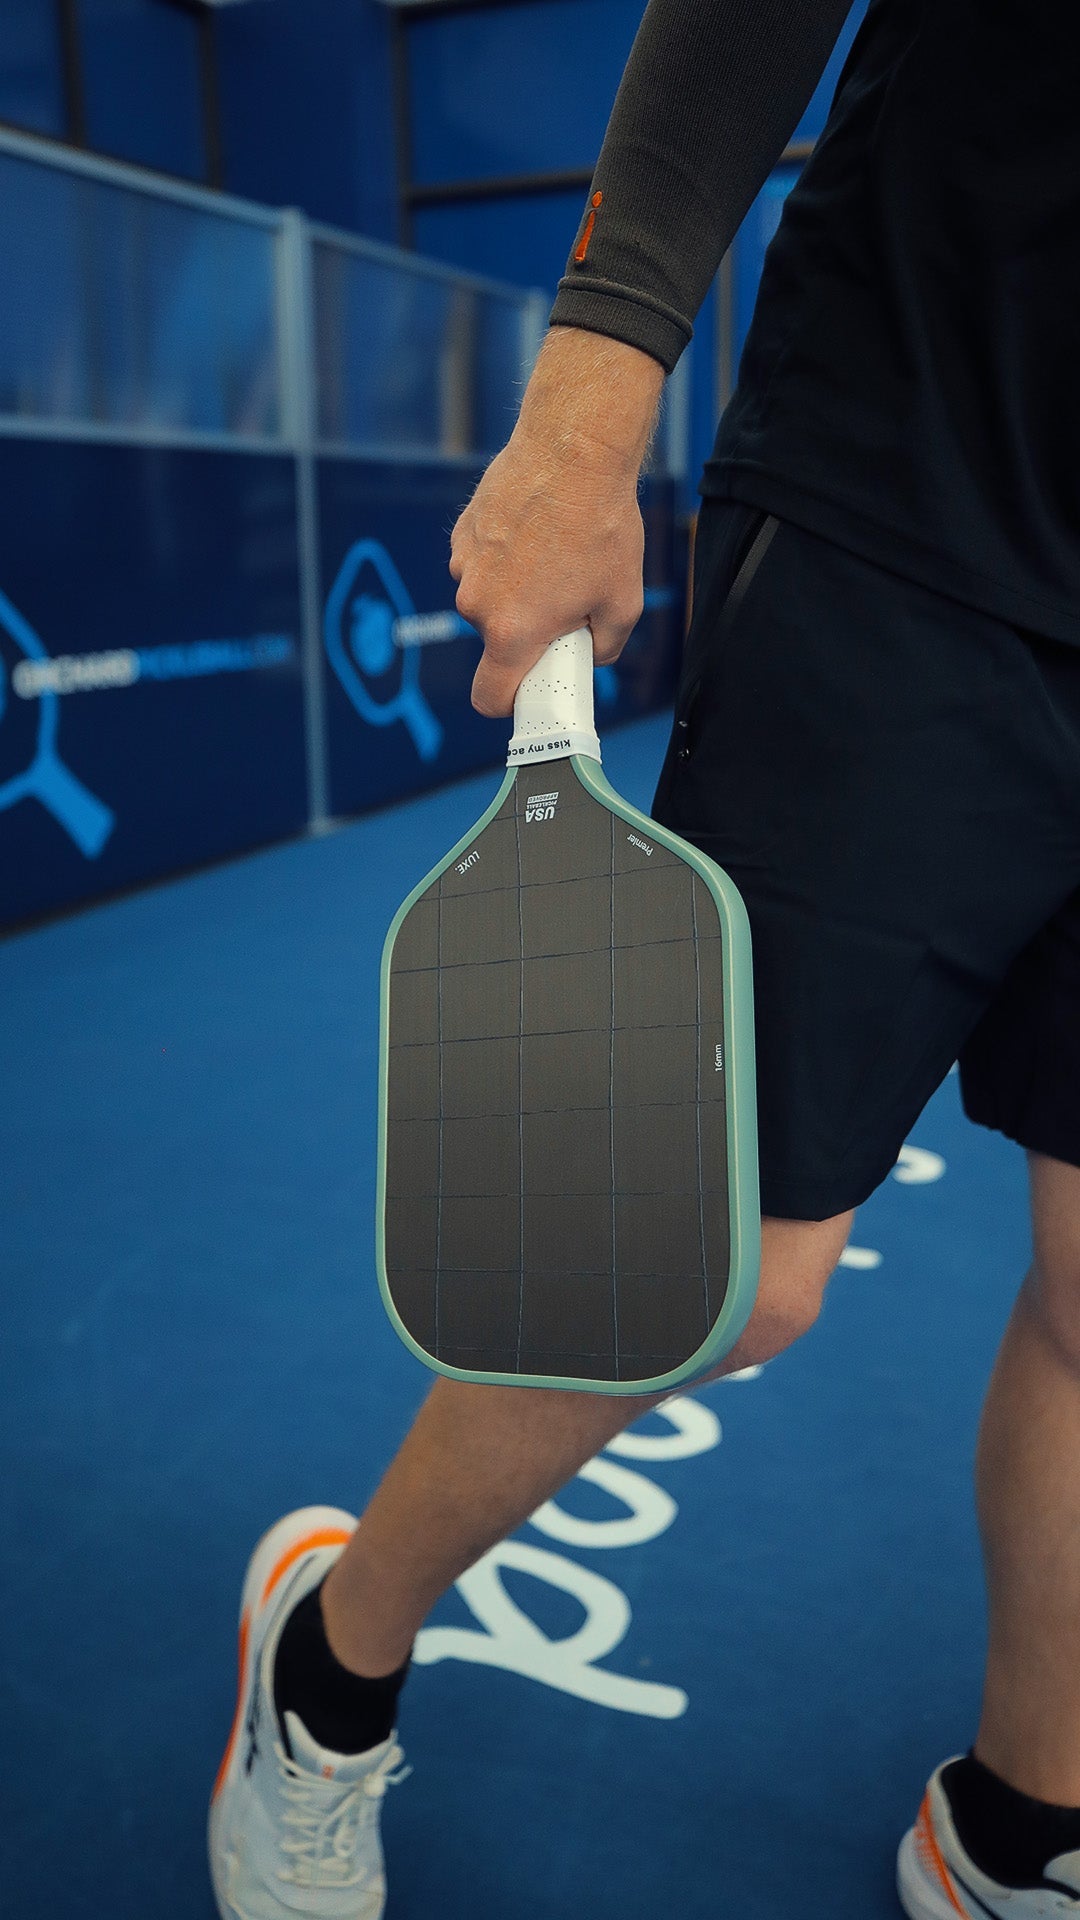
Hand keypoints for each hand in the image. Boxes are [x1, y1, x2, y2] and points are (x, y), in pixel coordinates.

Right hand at [450, 328, 664, 717]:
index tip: (528, 689)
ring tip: (555, 553)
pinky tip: (535, 529)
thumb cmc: (601, 526)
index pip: (489, 697)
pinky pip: (482, 562)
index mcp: (513, 632)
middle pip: (497, 640)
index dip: (508, 702)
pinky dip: (504, 556)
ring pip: (489, 598)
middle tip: (565, 599)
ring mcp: (465, 566)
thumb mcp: (623, 600)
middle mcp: (477, 604)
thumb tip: (594, 654)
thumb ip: (606, 645)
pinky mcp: (463, 533)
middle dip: (526, 630)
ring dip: (515, 589)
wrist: (574, 450)